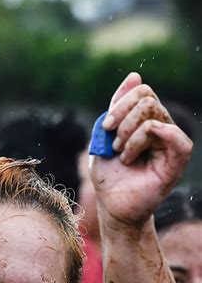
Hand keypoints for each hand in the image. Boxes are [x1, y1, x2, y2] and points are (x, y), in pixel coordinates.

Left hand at [90, 73, 192, 228]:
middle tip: (114, 144)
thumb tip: (134, 75)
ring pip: (154, 115)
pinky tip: (133, 154)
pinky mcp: (176, 162)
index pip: (141, 91)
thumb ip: (116, 108)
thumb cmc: (109, 177)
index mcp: (145, 121)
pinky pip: (176, 138)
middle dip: (123, 118)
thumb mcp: (104, 138)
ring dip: (130, 135)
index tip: (105, 127)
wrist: (112, 207)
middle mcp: (161, 128)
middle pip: (147, 98)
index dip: (120, 103)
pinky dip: (152, 138)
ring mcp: (170, 144)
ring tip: (123, 156)